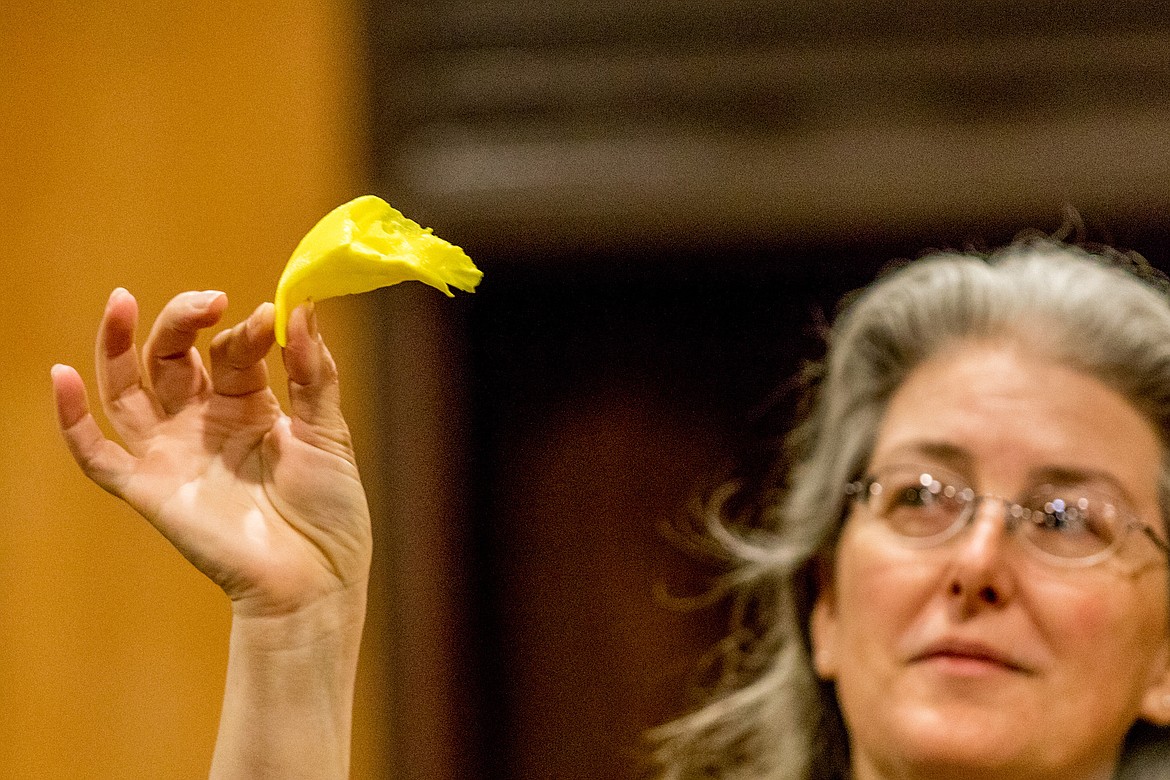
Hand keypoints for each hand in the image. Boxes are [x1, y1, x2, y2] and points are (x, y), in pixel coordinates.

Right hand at [52, 289, 371, 618]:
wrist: (315, 580)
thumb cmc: (330, 512)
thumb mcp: (328, 433)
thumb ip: (313, 372)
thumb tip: (302, 307)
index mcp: (249, 406)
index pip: (231, 350)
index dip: (246, 330)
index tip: (269, 319)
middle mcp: (204, 423)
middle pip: (173, 356)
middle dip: (182, 321)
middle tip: (205, 300)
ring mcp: (173, 454)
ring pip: (128, 390)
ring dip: (118, 346)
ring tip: (121, 302)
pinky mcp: (150, 490)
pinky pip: (99, 455)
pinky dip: (73, 420)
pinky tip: (62, 376)